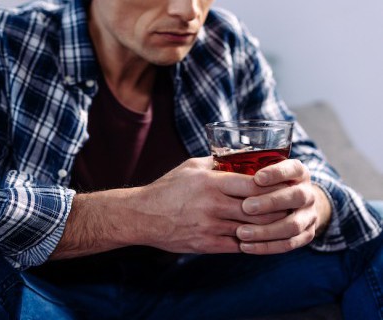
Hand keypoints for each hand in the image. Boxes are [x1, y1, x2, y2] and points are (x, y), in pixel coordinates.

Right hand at [135, 157, 288, 253]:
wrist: (143, 216)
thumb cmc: (167, 188)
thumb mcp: (190, 166)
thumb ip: (216, 162)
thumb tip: (238, 157)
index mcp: (211, 183)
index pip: (254, 185)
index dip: (275, 187)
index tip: (286, 185)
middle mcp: (213, 205)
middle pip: (259, 210)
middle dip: (279, 209)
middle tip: (292, 206)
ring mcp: (211, 227)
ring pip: (252, 230)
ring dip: (270, 228)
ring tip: (283, 223)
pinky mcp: (207, 244)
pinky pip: (239, 246)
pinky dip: (254, 242)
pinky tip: (262, 238)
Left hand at [235, 159, 331, 253]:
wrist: (290, 204)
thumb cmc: (263, 184)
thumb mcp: (258, 171)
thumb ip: (244, 167)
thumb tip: (218, 161)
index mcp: (298, 172)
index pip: (292, 169)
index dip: (276, 173)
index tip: (257, 178)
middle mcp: (308, 192)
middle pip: (296, 197)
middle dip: (271, 202)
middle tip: (246, 207)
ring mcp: (309, 215)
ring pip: (293, 225)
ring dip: (266, 231)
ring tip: (241, 233)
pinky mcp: (306, 235)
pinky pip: (288, 244)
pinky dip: (267, 247)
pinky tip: (245, 247)